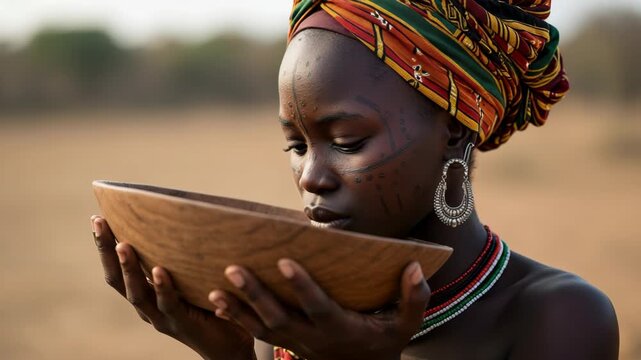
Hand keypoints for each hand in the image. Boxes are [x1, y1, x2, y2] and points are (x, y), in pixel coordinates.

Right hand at [90, 216, 254, 359]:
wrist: (229, 347)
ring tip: (122, 245)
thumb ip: (183, 258)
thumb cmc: (211, 307)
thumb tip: (187, 216)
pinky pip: (170, 305)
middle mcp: (147, 307)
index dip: (105, 246)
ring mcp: (162, 318)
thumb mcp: (191, 278)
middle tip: (99, 222)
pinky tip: (160, 271)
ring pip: (138, 294)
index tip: (97, 218)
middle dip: (106, 250)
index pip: (117, 269)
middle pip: (117, 279)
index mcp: (145, 295)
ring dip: (129, 269)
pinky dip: (163, 287)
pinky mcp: (182, 324)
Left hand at [208, 259, 430, 359]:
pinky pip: (257, 333)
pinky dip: (236, 318)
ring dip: (238, 307)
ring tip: (215, 287)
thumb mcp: (406, 326)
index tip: (285, 261)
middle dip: (255, 294)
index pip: (319, 307)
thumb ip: (414, 298)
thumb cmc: (385, 342)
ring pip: (262, 327)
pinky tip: (216, 302)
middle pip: (280, 317)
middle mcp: (313, 337)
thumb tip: (415, 267)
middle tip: (233, 269)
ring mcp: (296, 342)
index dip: (302, 286)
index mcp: (340, 328)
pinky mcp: (287, 342)